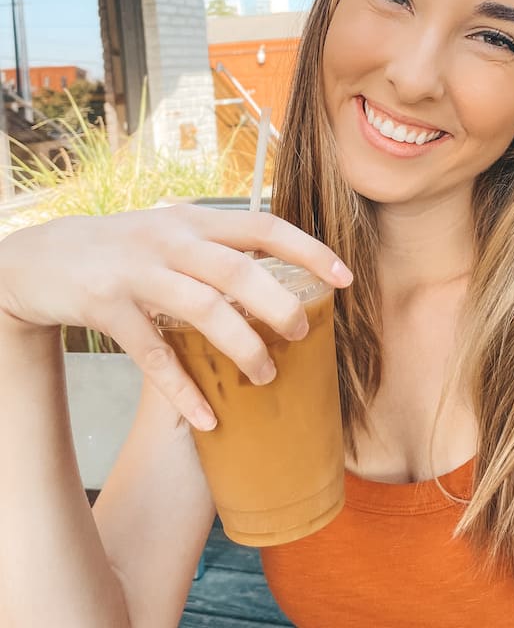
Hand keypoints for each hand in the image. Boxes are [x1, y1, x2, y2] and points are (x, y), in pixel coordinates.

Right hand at [0, 206, 352, 429]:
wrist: (42, 257)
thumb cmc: (122, 247)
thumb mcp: (169, 230)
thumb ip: (216, 244)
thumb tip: (277, 271)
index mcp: (195, 220)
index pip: (263, 226)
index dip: (309, 250)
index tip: (345, 277)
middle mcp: (170, 240)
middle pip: (237, 269)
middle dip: (278, 304)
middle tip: (302, 333)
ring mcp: (137, 272)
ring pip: (202, 310)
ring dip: (240, 346)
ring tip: (266, 375)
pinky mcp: (106, 307)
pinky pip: (152, 356)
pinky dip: (182, 390)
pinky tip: (207, 418)